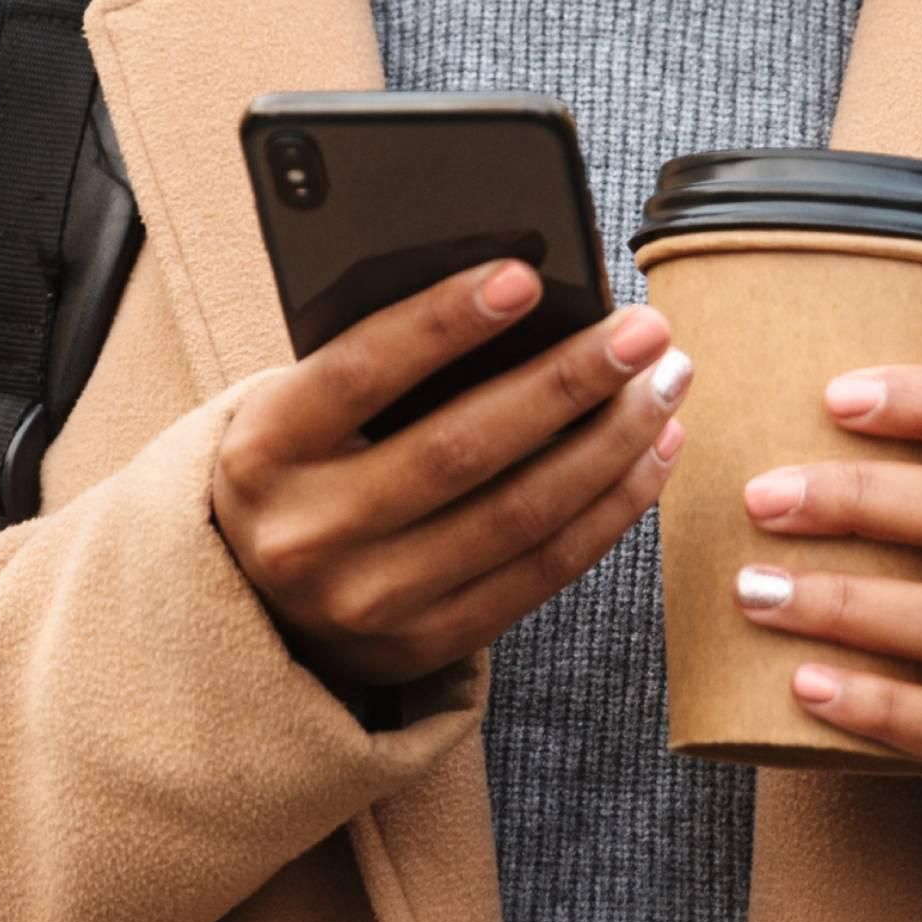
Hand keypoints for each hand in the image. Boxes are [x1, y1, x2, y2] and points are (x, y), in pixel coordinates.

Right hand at [215, 260, 690, 690]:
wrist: (256, 603)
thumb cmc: (303, 466)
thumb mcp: (300, 410)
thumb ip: (377, 363)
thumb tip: (518, 294)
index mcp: (263, 451)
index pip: (358, 372)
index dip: (443, 322)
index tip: (525, 276)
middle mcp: (308, 534)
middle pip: (459, 449)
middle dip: (567, 382)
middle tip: (644, 328)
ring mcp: (368, 601)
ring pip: (518, 516)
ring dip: (611, 444)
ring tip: (665, 383)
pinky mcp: (426, 645)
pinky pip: (541, 572)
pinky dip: (609, 508)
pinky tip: (651, 454)